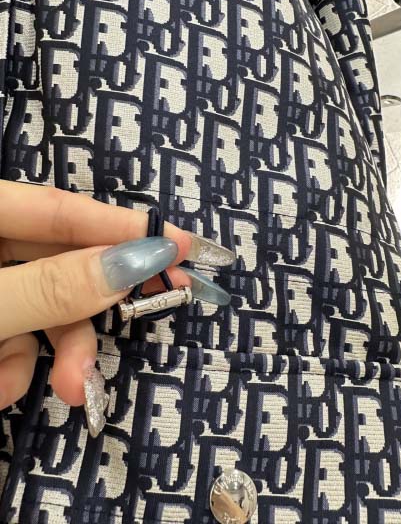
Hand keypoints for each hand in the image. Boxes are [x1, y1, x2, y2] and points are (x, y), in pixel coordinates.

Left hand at [0, 181, 233, 413]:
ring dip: (62, 351)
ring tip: (72, 390)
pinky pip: (15, 336)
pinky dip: (17, 366)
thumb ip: (51, 287)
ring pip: (42, 309)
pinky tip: (2, 388)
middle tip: (153, 316)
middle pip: (60, 263)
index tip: (181, 244)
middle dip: (95, 309)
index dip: (121, 225)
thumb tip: (135, 263)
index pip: (59, 210)